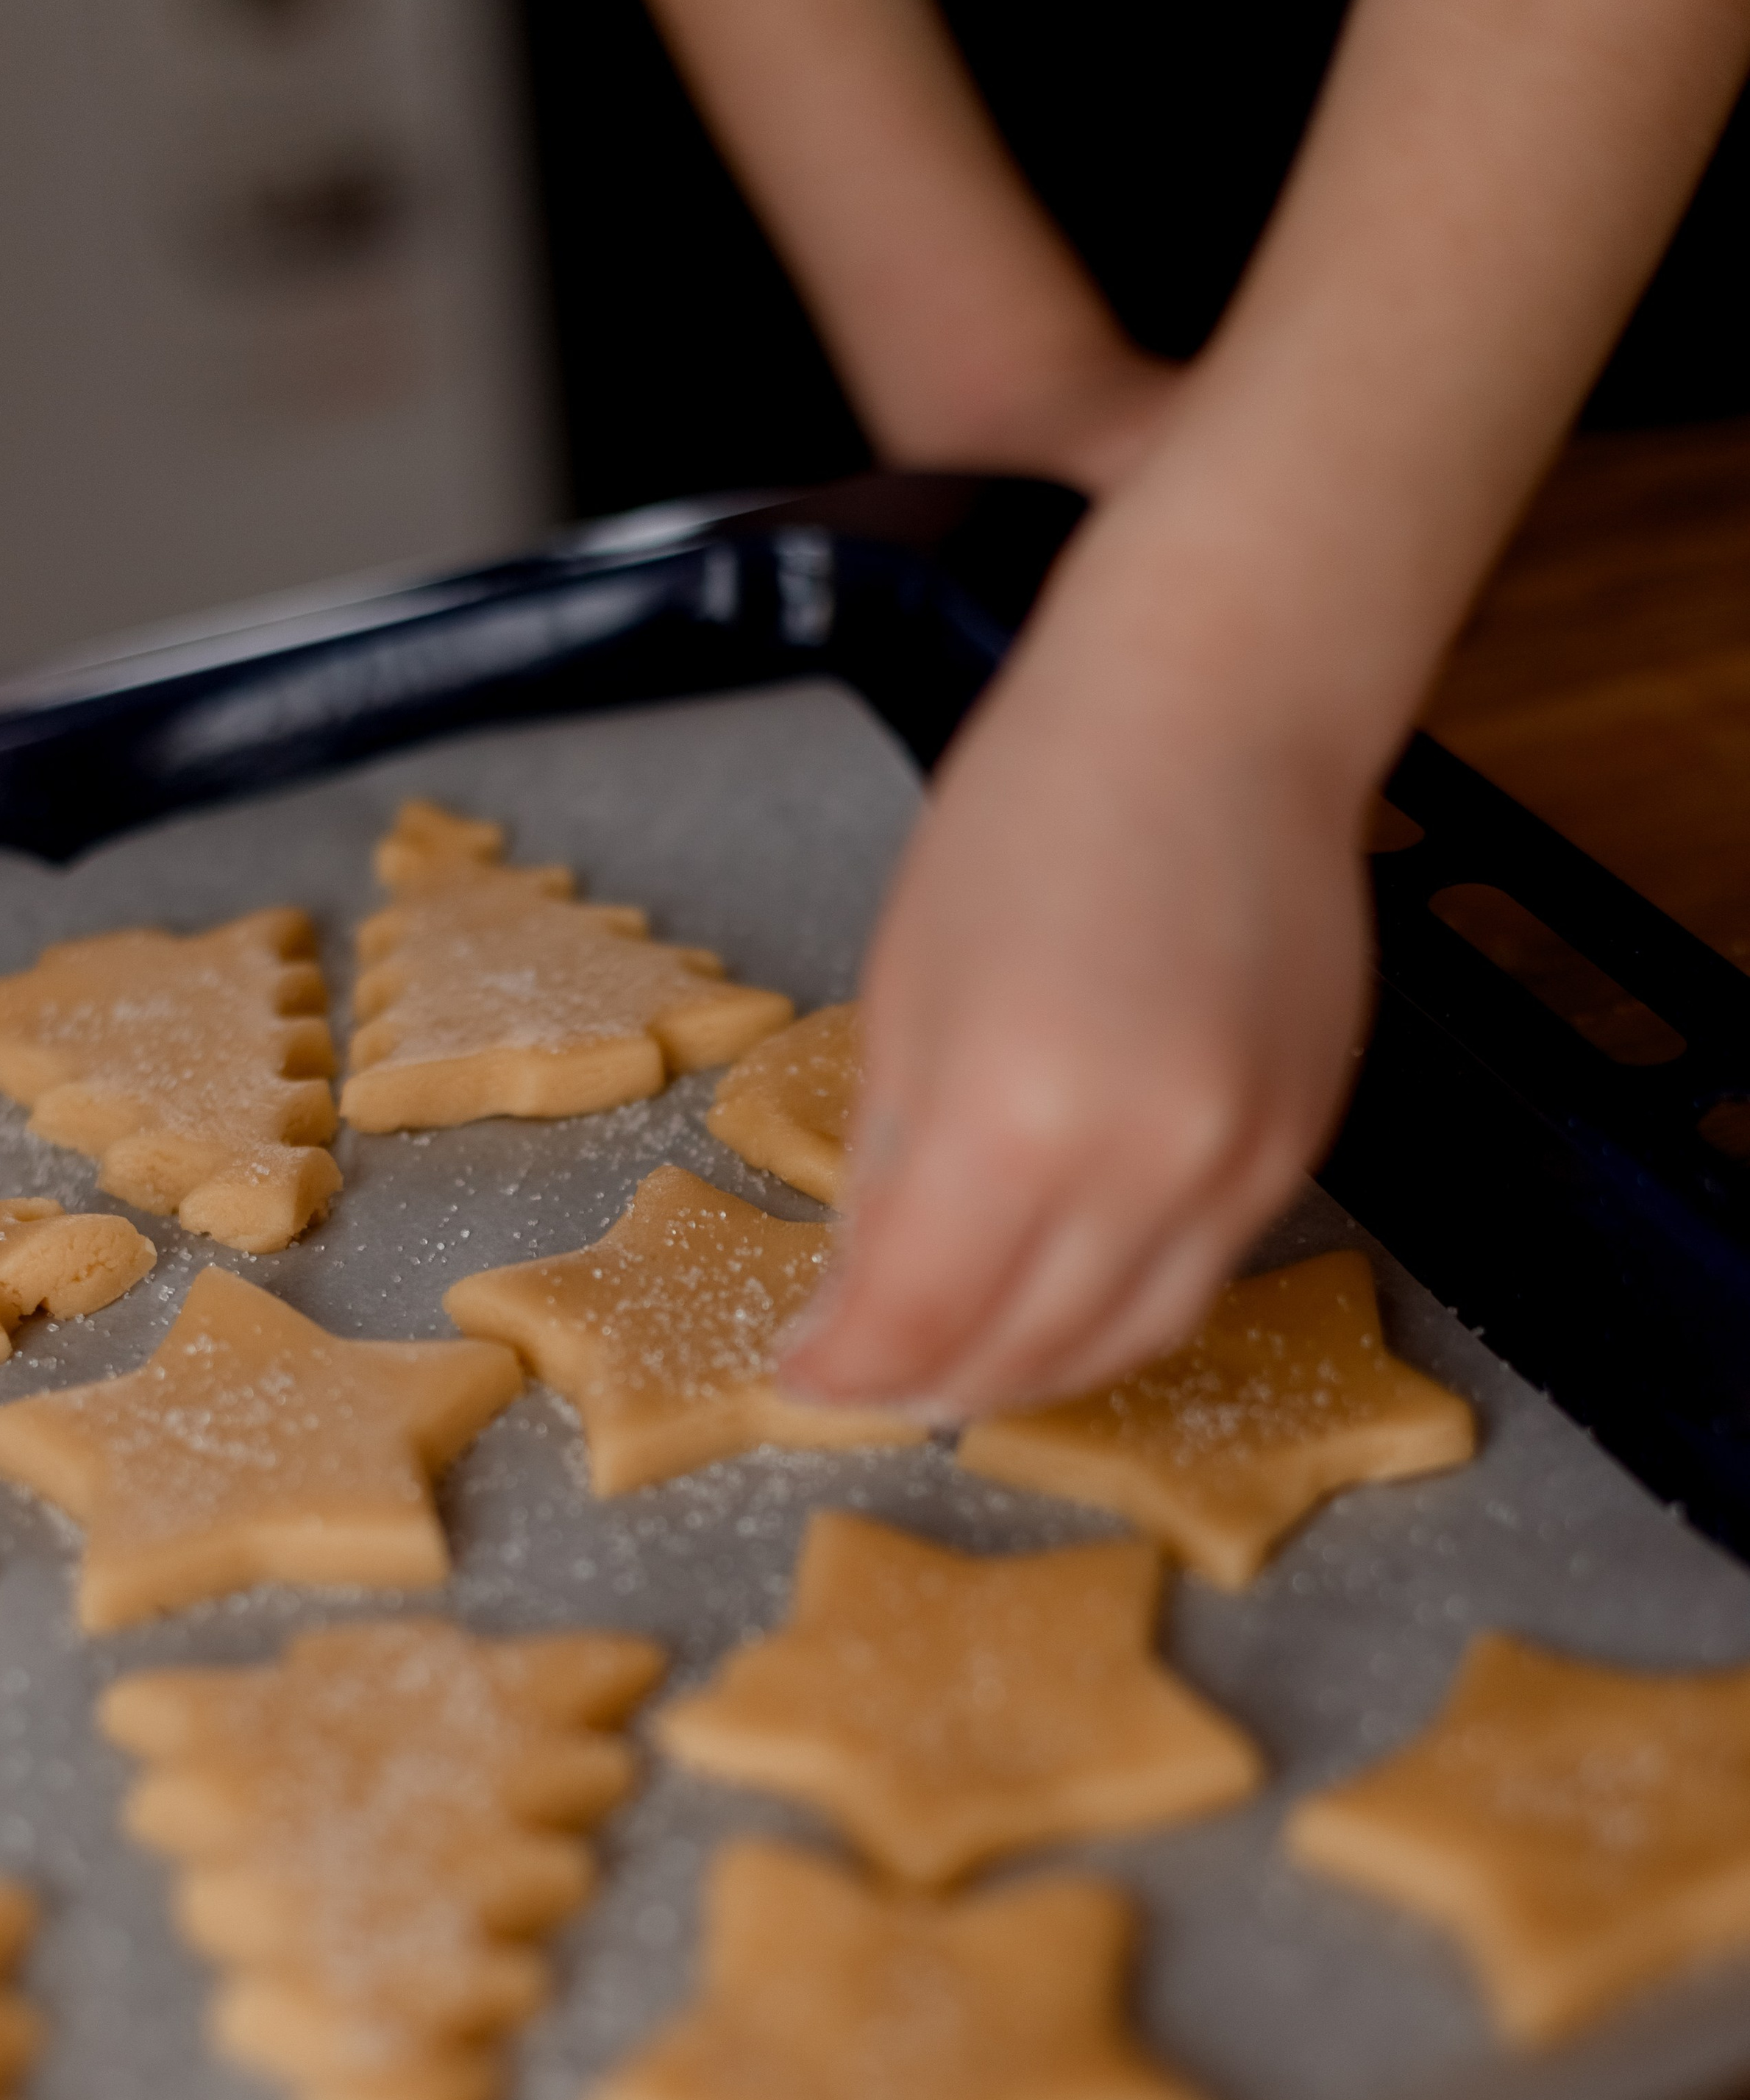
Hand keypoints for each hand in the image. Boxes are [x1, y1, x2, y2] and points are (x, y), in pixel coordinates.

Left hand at [779, 517, 1375, 1417]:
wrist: (1216, 711)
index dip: (845, 1368)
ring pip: (1121, 1342)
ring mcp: (1237, 1163)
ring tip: (952, 1369)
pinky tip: (1055, 1299)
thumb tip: (867, 1297)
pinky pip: (1196, 1281)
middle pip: (1017, 1353)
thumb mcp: (904, 995)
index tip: (802, 1371)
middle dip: (921, 1387)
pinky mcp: (1296, 1146)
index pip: (913, 1317)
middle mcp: (1140, 1161)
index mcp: (1010, 1114)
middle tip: (865, 1385)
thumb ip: (887, 1169)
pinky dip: (1114, 1313)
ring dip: (1025, 1374)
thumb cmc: (1037, 814)